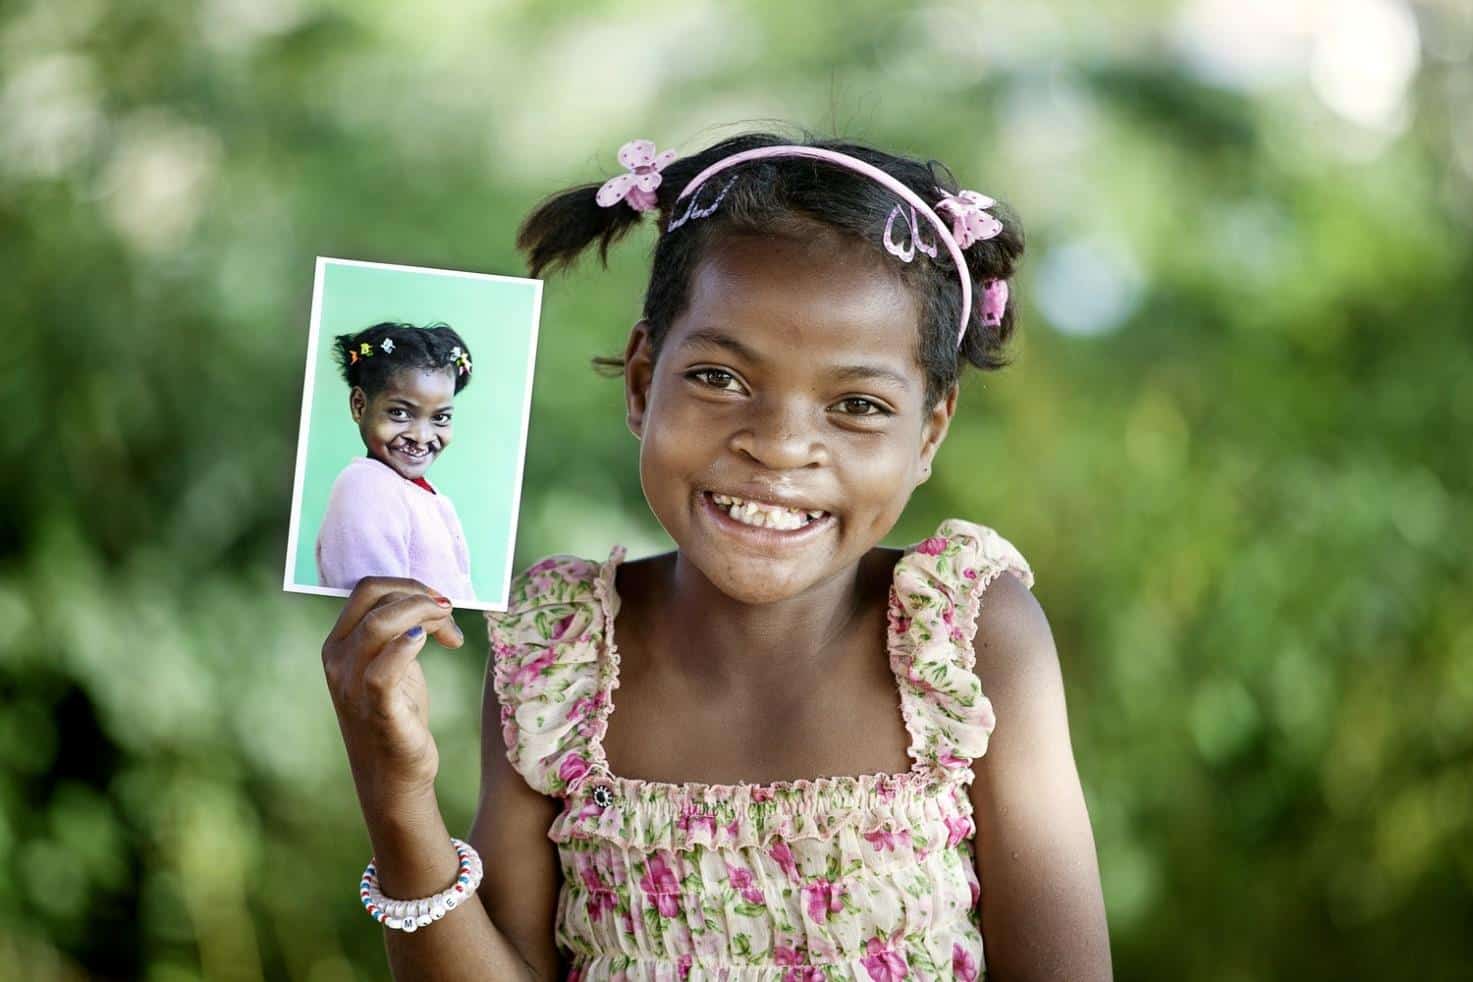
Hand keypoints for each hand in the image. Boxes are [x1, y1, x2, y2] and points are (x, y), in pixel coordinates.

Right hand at [321, 578, 464, 808]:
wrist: (393, 775)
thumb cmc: (397, 712)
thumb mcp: (393, 662)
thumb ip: (399, 630)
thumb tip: (432, 599)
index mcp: (339, 643)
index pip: (366, 589)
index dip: (408, 585)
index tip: (439, 602)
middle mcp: (338, 661)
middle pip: (375, 599)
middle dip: (419, 595)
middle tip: (449, 612)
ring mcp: (353, 686)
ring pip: (379, 626)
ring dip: (423, 614)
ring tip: (449, 630)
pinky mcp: (377, 711)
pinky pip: (383, 671)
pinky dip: (407, 647)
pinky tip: (433, 641)